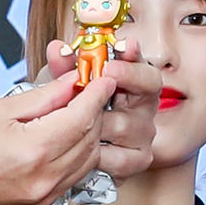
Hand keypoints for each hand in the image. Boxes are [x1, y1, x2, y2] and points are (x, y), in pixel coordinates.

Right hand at [0, 63, 119, 204]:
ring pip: (88, 159)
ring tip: (78, 110)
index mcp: (34, 150)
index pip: (82, 116)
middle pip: (90, 138)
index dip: (97, 93)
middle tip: (90, 87)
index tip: (103, 76)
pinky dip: (79, 154)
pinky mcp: (41, 204)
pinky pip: (74, 176)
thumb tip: (72, 83)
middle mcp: (46, 177)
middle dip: (95, 110)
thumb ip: (41, 98)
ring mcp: (45, 195)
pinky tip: (68, 137)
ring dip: (89, 133)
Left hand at [41, 38, 164, 178]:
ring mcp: (143, 132)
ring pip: (124, 124)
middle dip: (125, 77)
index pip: (142, 62)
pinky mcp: (138, 158)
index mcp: (131, 79)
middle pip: (148, 86)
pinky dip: (98, 153)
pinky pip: (120, 156)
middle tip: (106, 71)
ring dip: (97, 121)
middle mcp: (143, 103)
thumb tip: (57, 49)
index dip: (134, 55)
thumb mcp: (64, 84)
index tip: (124, 46)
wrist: (66, 148)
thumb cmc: (72, 109)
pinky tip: (83, 148)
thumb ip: (63, 66)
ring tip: (78, 118)